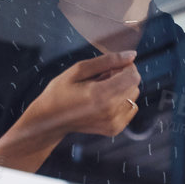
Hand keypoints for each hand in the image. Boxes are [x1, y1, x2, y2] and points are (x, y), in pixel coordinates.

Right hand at [12, 50, 140, 144]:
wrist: (50, 120)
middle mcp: (111, 112)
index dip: (125, 67)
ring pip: (133, 96)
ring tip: (101, 90)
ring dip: (122, 89)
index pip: (133, 77)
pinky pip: (130, 108)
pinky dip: (121, 101)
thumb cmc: (60, 91)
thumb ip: (108, 60)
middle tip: (101, 78)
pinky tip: (104, 101)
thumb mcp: (79, 70)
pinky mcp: (115, 129)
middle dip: (123, 77)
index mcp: (101, 96)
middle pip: (134, 85)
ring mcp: (114, 123)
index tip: (111, 67)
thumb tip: (132, 55)